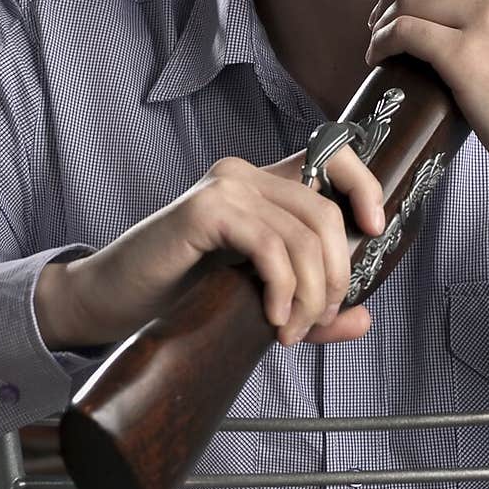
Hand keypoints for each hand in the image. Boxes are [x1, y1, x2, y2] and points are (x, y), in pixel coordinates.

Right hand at [36, 146, 383, 350]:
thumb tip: (363, 319)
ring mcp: (226, 186)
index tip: (376, 230)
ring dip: (310, 293)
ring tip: (291, 330)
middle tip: (316, 320)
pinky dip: (282, 286)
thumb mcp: (255, 298)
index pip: (333, 158)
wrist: (111, 300)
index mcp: (263, 185)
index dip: (365, 186)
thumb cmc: (178, 293)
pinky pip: (269, 244)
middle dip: (335, 275)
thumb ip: (308, 304)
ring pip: (304, 233)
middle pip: (327, 212)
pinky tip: (272, 316)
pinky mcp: (206, 208)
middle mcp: (246, 174)